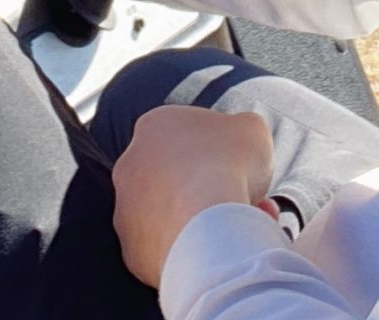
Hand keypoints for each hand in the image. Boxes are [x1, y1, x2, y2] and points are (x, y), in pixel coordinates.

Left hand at [111, 106, 275, 286]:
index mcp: (154, 126)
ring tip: (243, 227)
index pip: (189, 136)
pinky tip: (223, 250)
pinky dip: (194, 250)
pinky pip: (169, 249)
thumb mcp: (252, 129)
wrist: (207, 228)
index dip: (222, 152)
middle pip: (181, 177)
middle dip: (213, 188)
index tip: (244, 167)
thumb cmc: (228, 167)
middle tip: (247, 200)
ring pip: (175, 215)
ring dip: (207, 220)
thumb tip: (241, 139)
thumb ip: (243, 130)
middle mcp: (130, 165)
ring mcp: (126, 211)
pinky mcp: (132, 251)